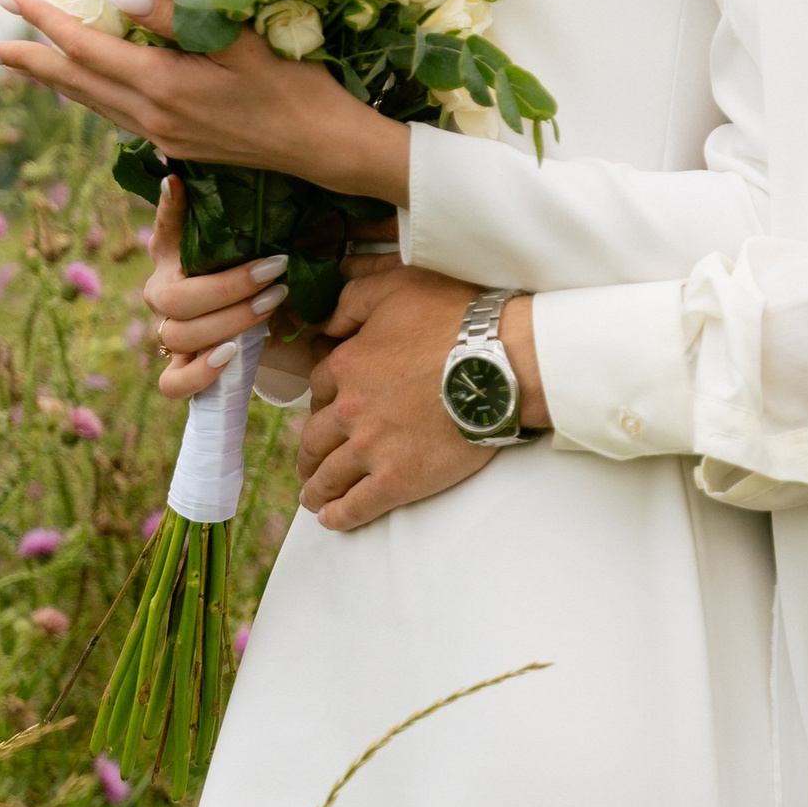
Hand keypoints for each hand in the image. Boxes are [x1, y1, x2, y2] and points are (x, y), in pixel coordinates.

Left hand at [0, 0, 412, 200]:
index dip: (42, 21)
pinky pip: (114, 115)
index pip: (85, 48)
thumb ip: (178, 17)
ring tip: (15, 62)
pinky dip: (85, 94)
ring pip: (88, 103)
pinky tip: (80, 85)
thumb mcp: (241, 41)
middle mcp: (151, 116)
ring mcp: (162, 136)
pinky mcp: (176, 146)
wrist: (324, 150)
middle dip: (23, 61)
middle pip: (71, 83)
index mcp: (162, 86)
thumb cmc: (295, 87)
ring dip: (48, 80)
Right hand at [139, 176, 293, 398]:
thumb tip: (192, 173)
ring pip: (179, 336)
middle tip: (276, 271)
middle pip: (176, 299)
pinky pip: (172, 382)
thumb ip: (226, 214)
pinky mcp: (177, 370)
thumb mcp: (240, 244)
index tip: (178, 182)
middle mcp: (161, 296)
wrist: (252, 327)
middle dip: (230, 287)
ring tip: (272, 305)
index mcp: (169, 259)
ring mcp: (167, 334)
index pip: (161, 230)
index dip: (167, 210)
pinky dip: (197, 374)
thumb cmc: (244, 276)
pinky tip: (229, 355)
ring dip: (229, 322)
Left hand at [296, 264, 499, 531]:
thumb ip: (353, 298)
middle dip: (308, 452)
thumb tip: (325, 318)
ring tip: (312, 496)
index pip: (319, 387)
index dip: (321, 400)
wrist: (499, 362)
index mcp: (346, 366)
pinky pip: (358, 505)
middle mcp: (350, 410)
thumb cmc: (453, 319)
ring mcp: (372, 449)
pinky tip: (330, 520)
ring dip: (316, 486)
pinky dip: (339, 515)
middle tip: (308, 463)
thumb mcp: (396, 287)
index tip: (325, 410)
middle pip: (315, 437)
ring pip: (330, 474)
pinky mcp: (398, 480)